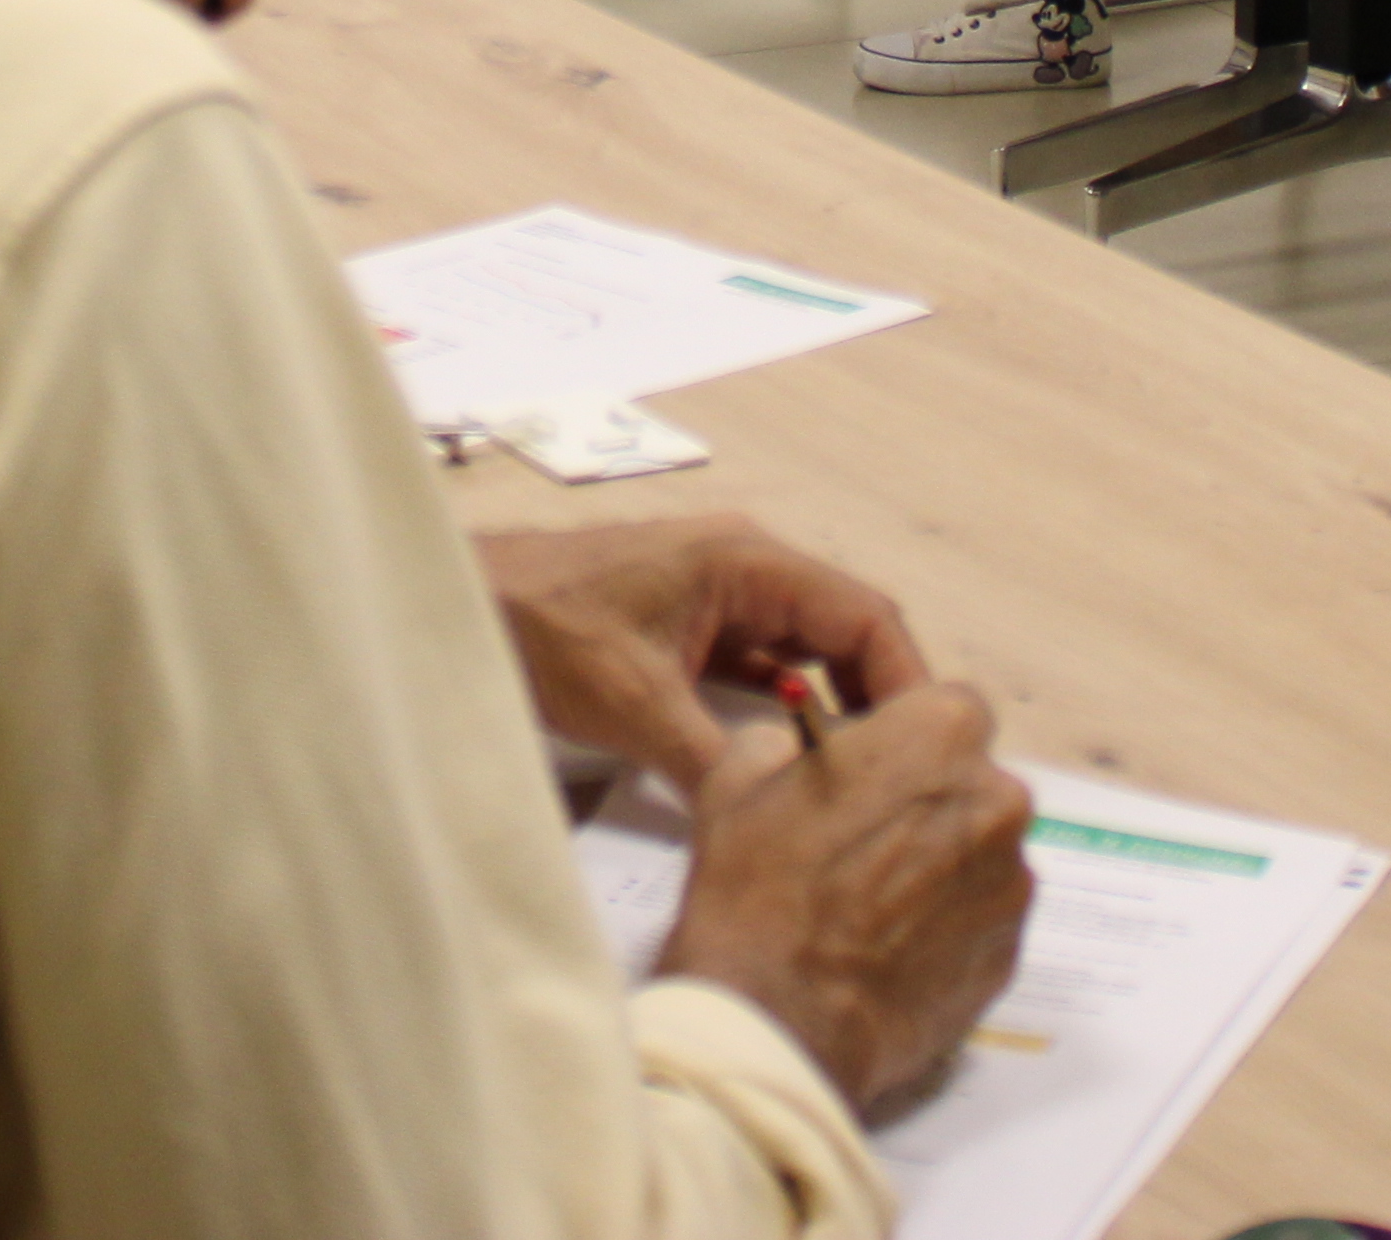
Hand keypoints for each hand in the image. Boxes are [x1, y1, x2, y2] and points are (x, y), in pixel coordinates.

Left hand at [480, 516, 935, 792]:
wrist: (466, 604)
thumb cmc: (543, 628)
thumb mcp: (634, 704)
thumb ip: (713, 762)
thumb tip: (776, 827)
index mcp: (747, 562)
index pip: (862, 616)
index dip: (905, 682)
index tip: (925, 751)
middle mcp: (748, 572)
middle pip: (846, 637)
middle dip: (878, 705)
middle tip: (901, 783)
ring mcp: (722, 601)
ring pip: (808, 658)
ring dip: (833, 713)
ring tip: (860, 785)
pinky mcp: (695, 634)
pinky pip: (765, 672)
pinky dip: (786, 716)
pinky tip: (793, 769)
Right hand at [655, 685, 1035, 1121]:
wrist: (779, 1021)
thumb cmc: (756, 887)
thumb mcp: (740, 776)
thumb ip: (789, 740)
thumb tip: (805, 751)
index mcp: (940, 734)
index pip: (946, 706)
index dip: (905, 736)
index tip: (870, 767)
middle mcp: (997, 799)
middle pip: (970, 782)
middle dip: (926, 801)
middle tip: (862, 840)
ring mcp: (1011, 884)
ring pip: (979, 853)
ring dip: (939, 865)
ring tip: (871, 908)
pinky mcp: (1009, 956)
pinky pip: (981, 920)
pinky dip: (947, 926)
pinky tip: (889, 951)